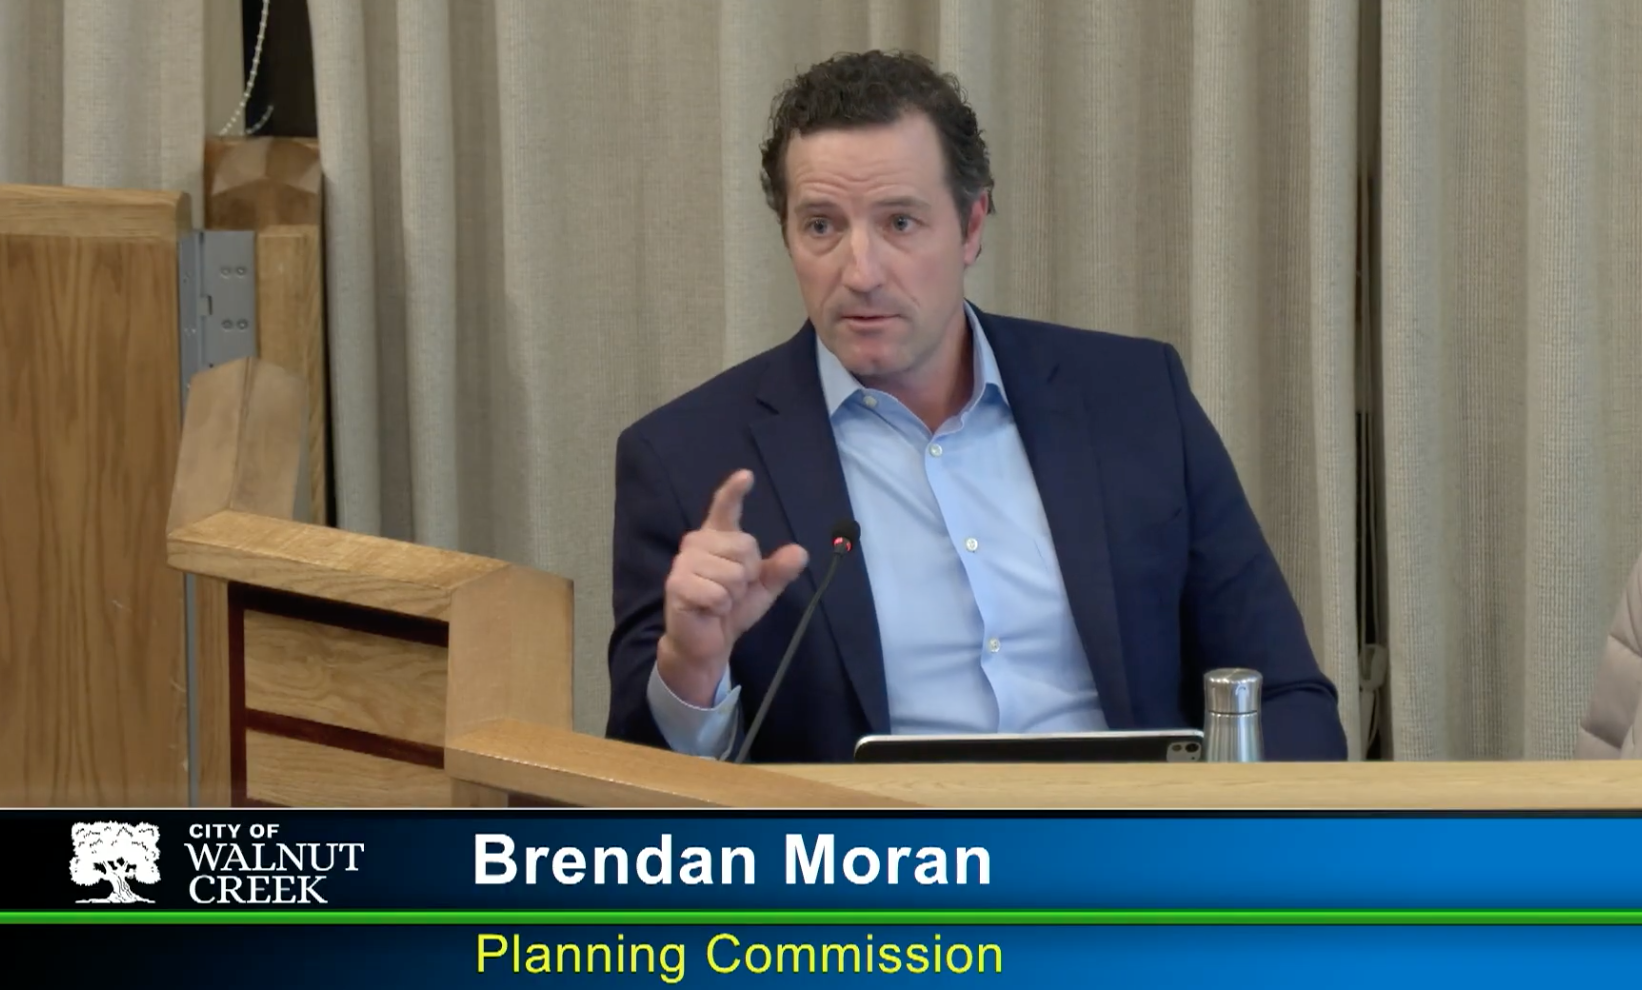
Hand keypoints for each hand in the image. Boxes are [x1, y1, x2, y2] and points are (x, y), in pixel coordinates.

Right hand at [657, 469, 808, 706]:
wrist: (706, 643)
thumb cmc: (730, 609)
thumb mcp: (762, 590)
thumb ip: (779, 571)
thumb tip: (800, 552)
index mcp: (717, 538)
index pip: (725, 509)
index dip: (734, 492)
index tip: (746, 476)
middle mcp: (697, 542)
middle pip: (745, 547)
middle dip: (748, 575)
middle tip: (731, 591)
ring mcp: (684, 562)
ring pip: (733, 573)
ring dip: (733, 595)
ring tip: (718, 601)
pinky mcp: (677, 584)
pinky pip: (718, 593)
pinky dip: (721, 607)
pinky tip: (708, 610)